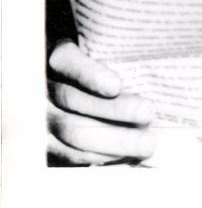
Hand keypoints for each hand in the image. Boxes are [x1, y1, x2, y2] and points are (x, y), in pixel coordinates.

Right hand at [47, 40, 156, 164]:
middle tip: (148, 113)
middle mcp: (44, 87)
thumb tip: (153, 67)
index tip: (115, 86)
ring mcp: (42, 118)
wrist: (68, 87)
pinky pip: (68, 155)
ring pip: (72, 131)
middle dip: (114, 109)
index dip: (89, 74)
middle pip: (74, 100)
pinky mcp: (46, 144)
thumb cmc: (99, 64)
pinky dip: (99, 156)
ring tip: (146, 143)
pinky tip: (126, 154)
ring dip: (113, 139)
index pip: (66, 61)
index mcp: (57, 57)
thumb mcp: (100, 51)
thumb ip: (117, 56)